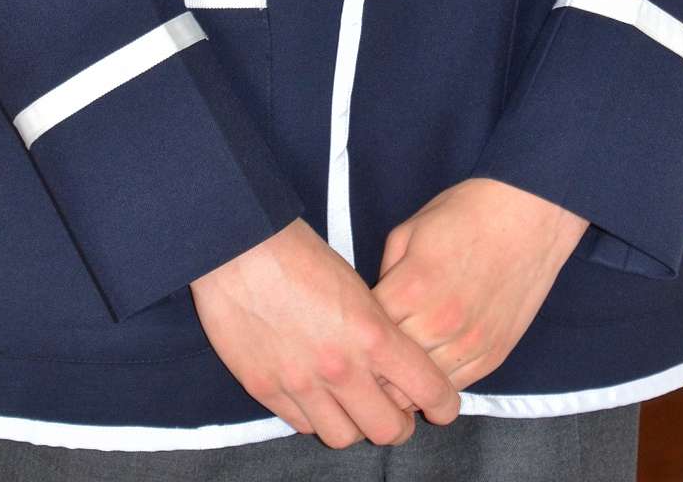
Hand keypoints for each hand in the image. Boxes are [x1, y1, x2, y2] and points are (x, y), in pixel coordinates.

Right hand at [189, 216, 460, 448]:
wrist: (239, 245)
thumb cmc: (301, 253)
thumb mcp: (356, 286)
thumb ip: (376, 331)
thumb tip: (390, 365)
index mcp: (372, 335)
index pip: (427, 389)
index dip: (443, 404)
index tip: (443, 406)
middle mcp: (341, 368)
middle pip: (388, 429)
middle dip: (398, 424)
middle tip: (395, 411)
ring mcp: (301, 384)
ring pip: (344, 437)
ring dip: (354, 424)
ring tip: (352, 406)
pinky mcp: (266, 390)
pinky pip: (303, 424)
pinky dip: (315, 416)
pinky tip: (316, 395)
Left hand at [370, 179, 587, 395]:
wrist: (526, 214)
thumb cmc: (465, 214)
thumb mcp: (409, 230)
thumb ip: (386, 272)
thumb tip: (377, 306)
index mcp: (411, 288)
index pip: (367, 334)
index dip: (358, 333)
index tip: (358, 329)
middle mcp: (439, 323)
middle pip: (391, 369)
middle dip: (378, 362)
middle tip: (375, 352)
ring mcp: (469, 344)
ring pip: (422, 388)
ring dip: (408, 379)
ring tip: (403, 363)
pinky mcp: (493, 356)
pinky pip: (456, 388)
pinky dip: (439, 381)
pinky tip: (432, 364)